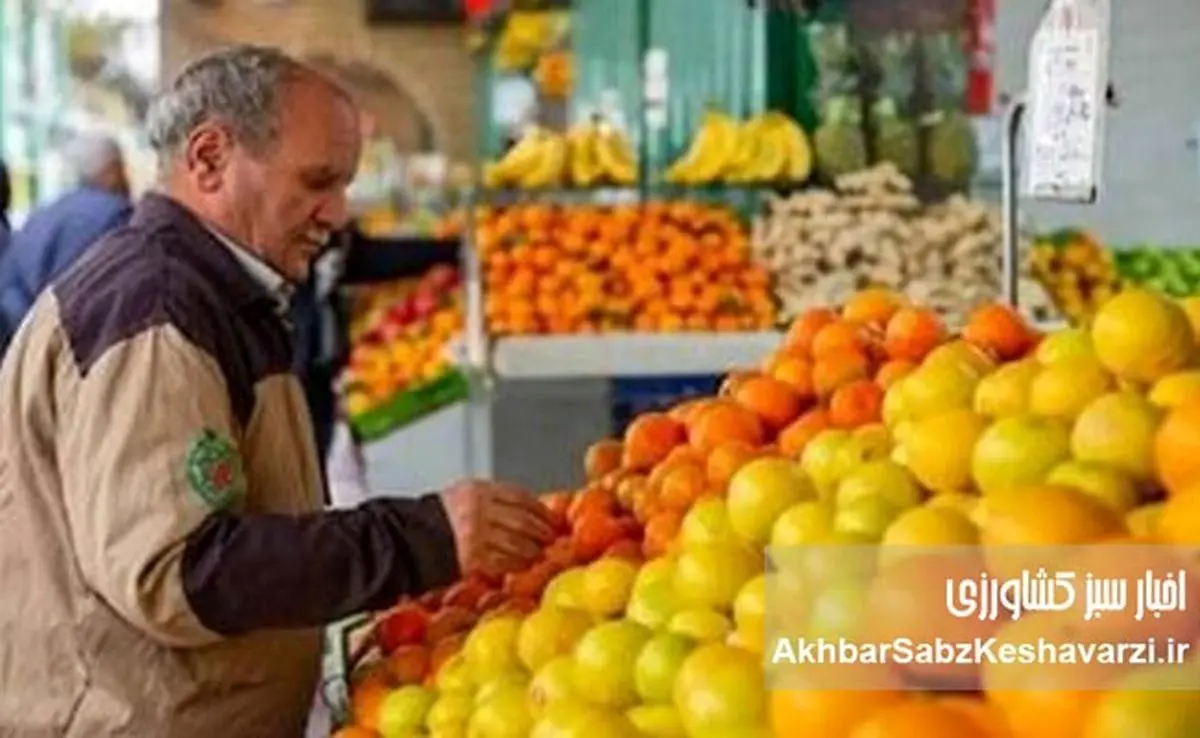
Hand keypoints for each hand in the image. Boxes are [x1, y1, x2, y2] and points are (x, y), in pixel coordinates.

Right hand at [440, 479, 555, 578]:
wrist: (409, 539)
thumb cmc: (438, 519)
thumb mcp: (463, 495)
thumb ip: (492, 499)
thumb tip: (529, 511)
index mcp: (478, 490)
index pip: (520, 497)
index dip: (540, 509)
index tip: (550, 518)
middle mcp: (479, 510)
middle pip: (523, 521)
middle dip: (542, 532)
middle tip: (551, 538)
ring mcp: (476, 535)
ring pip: (518, 544)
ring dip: (534, 551)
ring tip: (539, 553)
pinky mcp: (473, 558)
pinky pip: (505, 562)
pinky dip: (519, 565)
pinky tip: (523, 565)